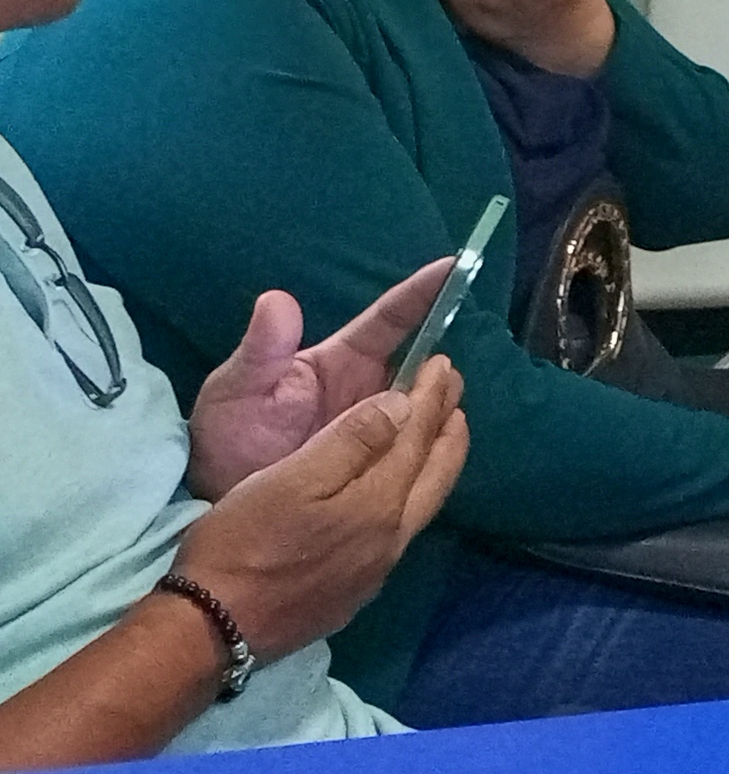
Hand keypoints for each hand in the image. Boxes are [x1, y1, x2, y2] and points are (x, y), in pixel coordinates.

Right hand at [175, 359, 470, 662]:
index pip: (416, 439)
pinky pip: (402, 530)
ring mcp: (376, 570)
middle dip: (449, 429)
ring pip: (423, 504)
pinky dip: (411, 495)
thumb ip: (351, 442)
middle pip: (436, 474)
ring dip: (434, 463)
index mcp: (378, 504)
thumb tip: (403, 406)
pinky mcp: (355, 591)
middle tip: (454, 393)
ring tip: (437, 435)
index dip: (430, 398)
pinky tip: (396, 493)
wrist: (212, 631)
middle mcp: (391, 539)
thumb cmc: (242, 545)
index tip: (442, 364)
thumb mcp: (290, 480)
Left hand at [187, 256, 455, 500]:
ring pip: (430, 401)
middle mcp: (369, 386)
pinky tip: (443, 443)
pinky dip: (438, 438)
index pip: (390, 319)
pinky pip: (422, 442)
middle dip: (441, 365)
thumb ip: (261, 350)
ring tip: (443, 414)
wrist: (225, 507)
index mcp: (339, 360)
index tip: (457, 267)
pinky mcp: (384, 459)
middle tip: (446, 379)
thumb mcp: (234, 391)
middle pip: (423, 363)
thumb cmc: (227, 439)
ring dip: (443, 402)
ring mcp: (379, 423)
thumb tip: (277, 299)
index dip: (423, 292)